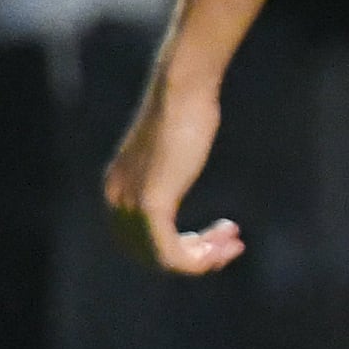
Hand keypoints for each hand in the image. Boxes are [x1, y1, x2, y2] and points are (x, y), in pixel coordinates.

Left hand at [99, 64, 244, 274]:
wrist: (182, 89)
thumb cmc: (186, 110)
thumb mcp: (171, 151)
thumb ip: (166, 172)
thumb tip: (178, 175)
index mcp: (116, 189)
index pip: (139, 240)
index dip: (182, 247)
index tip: (218, 235)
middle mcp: (116, 200)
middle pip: (149, 254)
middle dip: (193, 256)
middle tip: (231, 244)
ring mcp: (131, 203)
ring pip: (162, 258)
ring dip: (202, 258)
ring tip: (232, 243)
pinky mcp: (151, 203)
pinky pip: (170, 253)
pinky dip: (198, 259)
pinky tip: (223, 245)